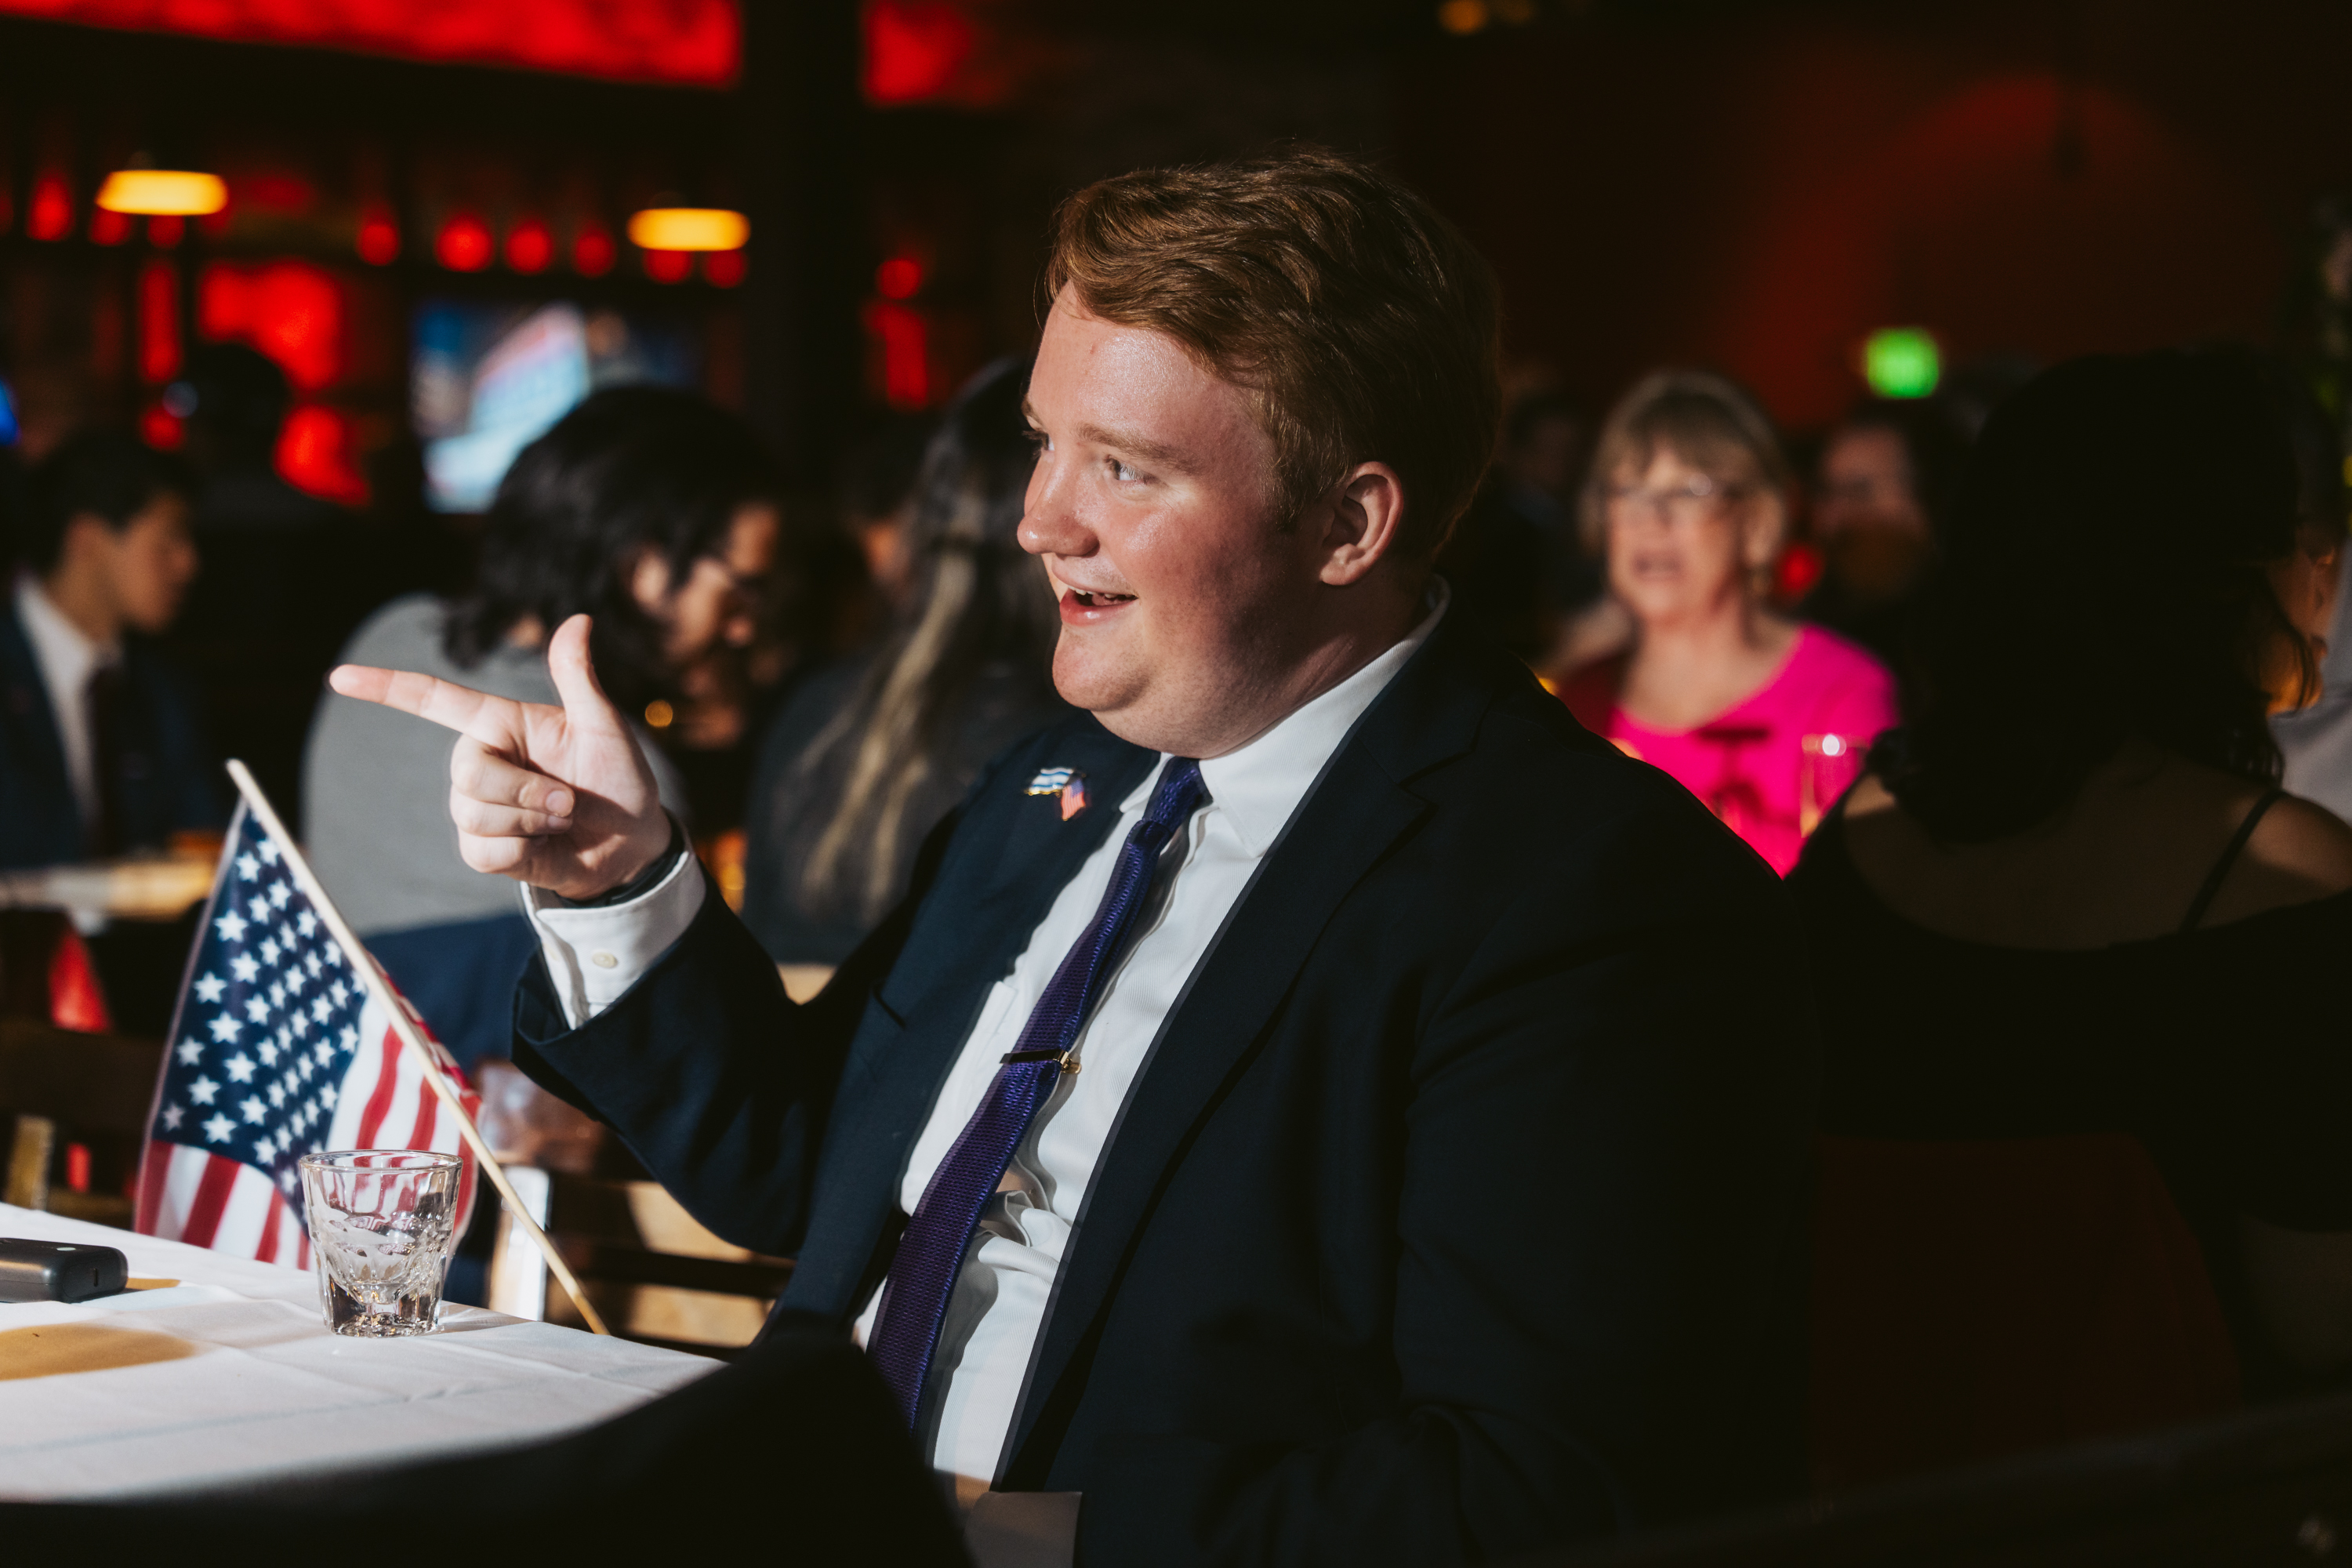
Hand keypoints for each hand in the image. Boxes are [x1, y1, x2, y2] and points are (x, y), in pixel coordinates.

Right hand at [327, 614, 671, 898]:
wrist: (631, 842)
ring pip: (473, 813)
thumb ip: (579, 679)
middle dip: (524, 791)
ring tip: (562, 818)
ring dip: (530, 821)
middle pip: (467, 772)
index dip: (386, 688)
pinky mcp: (482, 848)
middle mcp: (480, 759)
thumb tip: (579, 619)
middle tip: (569, 799)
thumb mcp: (605, 726)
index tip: (338, 677)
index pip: (434, 700)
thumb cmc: (618, 776)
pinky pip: (483, 851)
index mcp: (501, 723)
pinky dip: (523, 852)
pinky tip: (545, 845)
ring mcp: (477, 805)